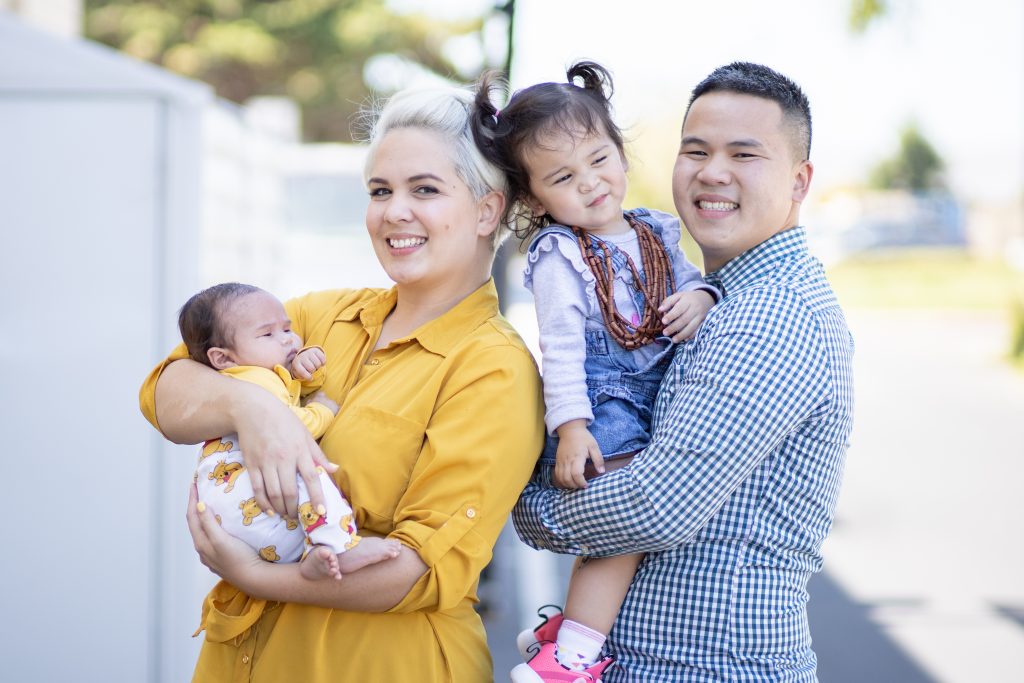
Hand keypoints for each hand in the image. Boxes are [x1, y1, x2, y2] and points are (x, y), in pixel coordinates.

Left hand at [187, 482, 263, 588]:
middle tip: (201, 489)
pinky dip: (212, 525)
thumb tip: (199, 505)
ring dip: (204, 515)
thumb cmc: (238, 558)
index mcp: (201, 543)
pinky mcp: (222, 557)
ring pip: (203, 530)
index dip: (192, 499)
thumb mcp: (221, 539)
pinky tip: (221, 523)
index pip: (192, 516)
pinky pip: (213, 536)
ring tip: (210, 502)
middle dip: (196, 505)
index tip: (194, 483)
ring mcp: (212, 554)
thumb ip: (209, 523)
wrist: (253, 578)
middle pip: (195, 523)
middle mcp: (203, 549)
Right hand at [234, 387, 337, 518]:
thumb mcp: (305, 434)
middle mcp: (283, 458)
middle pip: (290, 490)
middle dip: (295, 508)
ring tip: (287, 515)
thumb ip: (318, 455)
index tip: (321, 511)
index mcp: (300, 450)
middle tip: (299, 517)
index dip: (317, 496)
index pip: (311, 477)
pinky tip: (270, 511)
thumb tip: (335, 469)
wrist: (253, 410)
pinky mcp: (251, 464)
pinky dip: (264, 503)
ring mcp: (266, 462)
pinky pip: (257, 489)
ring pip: (274, 493)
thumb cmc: (283, 421)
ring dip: (281, 508)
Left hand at [291, 347, 326, 380]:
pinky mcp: (315, 350)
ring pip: (318, 364)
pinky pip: (322, 358)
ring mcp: (308, 352)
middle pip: (312, 368)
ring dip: (318, 367)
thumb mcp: (299, 373)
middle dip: (313, 371)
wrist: (303, 356)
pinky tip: (320, 362)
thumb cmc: (302, 368)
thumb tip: (310, 378)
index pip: (302, 372)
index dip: (308, 377)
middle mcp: (302, 357)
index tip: (310, 378)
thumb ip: (302, 377)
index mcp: (296, 364)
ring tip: (315, 366)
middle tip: (312, 370)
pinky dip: (323, 362)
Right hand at [554, 420, 603, 488]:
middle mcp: (567, 460)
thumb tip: (601, 471)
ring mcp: (561, 461)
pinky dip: (562, 481)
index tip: (587, 485)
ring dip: (568, 485)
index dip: (581, 482)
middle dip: (575, 486)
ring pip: (561, 478)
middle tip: (582, 486)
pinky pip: (557, 474)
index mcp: (578, 457)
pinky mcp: (557, 461)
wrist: (570, 429)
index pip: (576, 474)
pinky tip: (569, 481)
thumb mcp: (594, 446)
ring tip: (576, 485)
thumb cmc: (584, 438)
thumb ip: (598, 459)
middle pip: (567, 478)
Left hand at [659, 290, 714, 341]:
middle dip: (674, 327)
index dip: (671, 316)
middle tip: (665, 333)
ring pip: (692, 327)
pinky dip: (692, 335)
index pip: (679, 309)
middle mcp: (695, 309)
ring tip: (674, 340)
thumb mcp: (678, 296)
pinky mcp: (704, 322)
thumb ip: (668, 302)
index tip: (663, 321)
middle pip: (684, 319)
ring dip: (682, 334)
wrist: (705, 298)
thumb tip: (660, 310)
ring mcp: (700, 316)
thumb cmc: (688, 298)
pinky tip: (685, 340)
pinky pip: (698, 330)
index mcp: (687, 301)